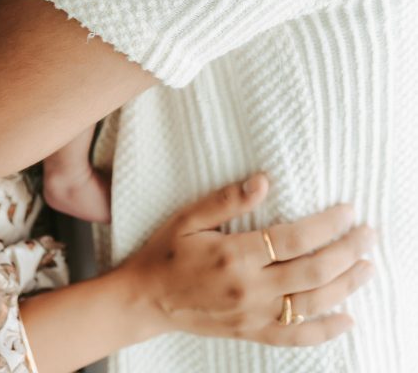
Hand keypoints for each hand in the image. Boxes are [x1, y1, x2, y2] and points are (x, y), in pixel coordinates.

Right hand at [122, 174, 373, 345]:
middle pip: (312, 271)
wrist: (147, 299)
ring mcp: (253, 315)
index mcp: (235, 255)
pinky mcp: (253, 332)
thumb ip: (226, 199)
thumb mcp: (188, 217)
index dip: (326, 225)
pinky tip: (347, 318)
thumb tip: (264, 180)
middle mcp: (249, 289)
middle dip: (347, 252)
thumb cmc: (166, 252)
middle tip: (369, 234)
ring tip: (367, 266)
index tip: (348, 210)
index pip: (293, 239)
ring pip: (312, 304)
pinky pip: (297, 337)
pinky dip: (326, 330)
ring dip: (345, 285)